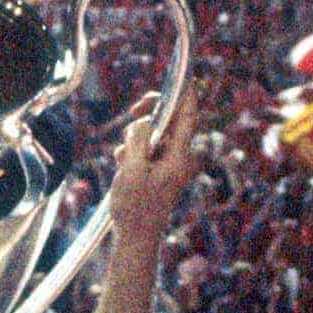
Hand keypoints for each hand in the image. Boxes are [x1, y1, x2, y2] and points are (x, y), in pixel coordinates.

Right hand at [104, 84, 202, 240]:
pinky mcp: (159, 169)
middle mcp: (180, 156)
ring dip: (135, 139)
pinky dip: (133, 152)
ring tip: (124, 160)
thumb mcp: (131, 169)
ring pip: (153, 133)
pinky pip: (147, 148)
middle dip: (148, 115)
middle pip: (169, 119)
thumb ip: (139, 139)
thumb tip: (144, 121)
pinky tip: (124, 167)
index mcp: (180, 156)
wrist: (136, 237)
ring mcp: (170, 163)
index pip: (188, 114)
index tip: (182, 75)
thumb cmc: (135, 207)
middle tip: (133, 112)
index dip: (185, 91)